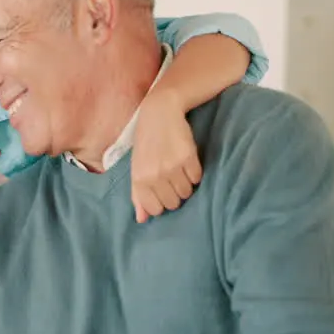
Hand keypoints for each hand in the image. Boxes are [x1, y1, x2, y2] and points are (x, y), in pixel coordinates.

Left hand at [130, 89, 201, 223]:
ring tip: (178, 169)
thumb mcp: (136, 168)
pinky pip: (197, 178)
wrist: (159, 113)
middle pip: (174, 203)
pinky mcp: (188, 158)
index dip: (161, 202)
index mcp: (140, 180)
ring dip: (185, 184)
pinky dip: (194, 173)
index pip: (157, 209)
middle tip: (171, 178)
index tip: (162, 192)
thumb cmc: (146, 143)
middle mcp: (155, 175)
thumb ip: (138, 195)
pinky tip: (186, 161)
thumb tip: (142, 220)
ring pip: (187, 192)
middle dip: (174, 194)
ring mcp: (172, 167)